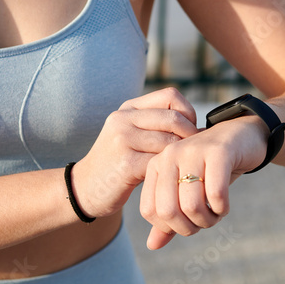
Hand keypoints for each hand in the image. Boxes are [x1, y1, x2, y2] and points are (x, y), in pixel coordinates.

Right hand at [72, 88, 198, 217]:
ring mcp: (123, 140)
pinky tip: (170, 178)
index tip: (190, 131)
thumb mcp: (131, 134)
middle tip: (192, 153)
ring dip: (181, 156)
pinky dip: (171, 171)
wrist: (85, 187)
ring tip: (183, 166)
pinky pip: (161, 162)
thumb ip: (157, 125)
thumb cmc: (118, 162)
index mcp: (128, 108)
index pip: (171, 96)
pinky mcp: (126, 164)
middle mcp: (124, 119)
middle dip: (191, 136)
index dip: (189, 112)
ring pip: (170, 141)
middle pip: (174, 117)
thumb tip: (200, 127)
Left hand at [140, 115, 268, 249]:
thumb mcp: (186, 192)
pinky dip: (222, 209)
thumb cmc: (210, 169)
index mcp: (156, 166)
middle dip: (189, 228)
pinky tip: (225, 205)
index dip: (169, 228)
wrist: (240, 137)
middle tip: (204, 223)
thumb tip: (152, 245)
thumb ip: (168, 218)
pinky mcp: (218, 152)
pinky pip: (216, 194)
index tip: (187, 224)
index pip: (149, 211)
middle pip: (168, 211)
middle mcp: (169, 156)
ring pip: (192, 205)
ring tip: (216, 214)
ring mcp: (192, 151)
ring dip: (208, 220)